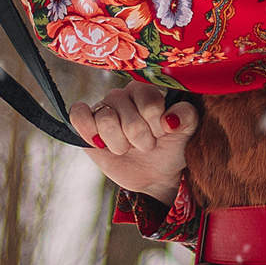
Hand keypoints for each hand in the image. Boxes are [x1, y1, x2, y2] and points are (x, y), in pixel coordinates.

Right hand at [70, 81, 198, 203]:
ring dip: (120, 144)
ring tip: (128, 147)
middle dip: (140, 141)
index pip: (149, 105)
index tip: (162, 134)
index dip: (156, 127)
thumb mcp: (187, 131)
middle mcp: (122, 95)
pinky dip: (88, 130)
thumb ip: (186, 117)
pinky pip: (78, 114)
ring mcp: (103, 109)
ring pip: (106, 121)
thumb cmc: (171, 146)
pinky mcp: (86, 125)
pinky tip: (100, 143)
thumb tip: (169, 120)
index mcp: (145, 90)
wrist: (155, 173)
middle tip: (146, 145)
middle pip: (128, 119)